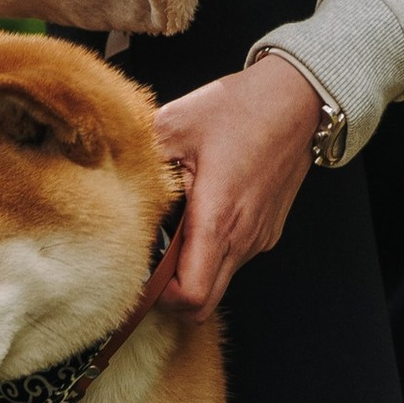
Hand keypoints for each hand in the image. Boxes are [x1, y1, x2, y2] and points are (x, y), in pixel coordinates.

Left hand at [153, 59, 322, 313]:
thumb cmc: (242, 108)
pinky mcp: (267, 231)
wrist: (298, 100)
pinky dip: (209, 250)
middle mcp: (243, 239)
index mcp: (218, 218)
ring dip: (189, 268)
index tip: (135, 277)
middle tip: (145, 262)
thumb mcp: (177, 123)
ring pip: (218, 280)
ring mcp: (259, 238)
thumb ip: (138, 157)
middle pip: (203, 303)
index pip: (189, 295)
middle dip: (169, 294)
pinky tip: (197, 212)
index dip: (157, 298)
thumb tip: (106, 175)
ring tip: (170, 226)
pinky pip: (233, 258)